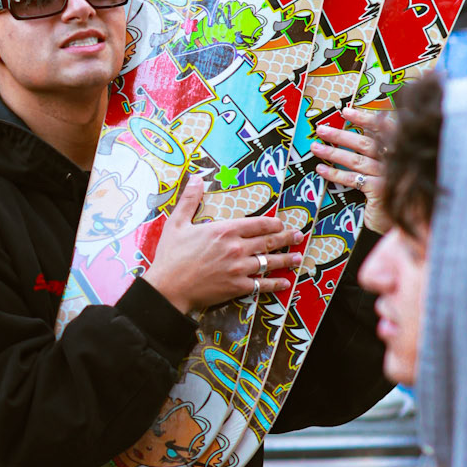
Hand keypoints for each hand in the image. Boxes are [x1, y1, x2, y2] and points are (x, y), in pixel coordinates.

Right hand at [144, 176, 302, 313]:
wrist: (168, 288)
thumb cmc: (170, 256)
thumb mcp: (176, 223)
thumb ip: (189, 200)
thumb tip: (197, 178)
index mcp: (224, 230)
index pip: (257, 224)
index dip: (272, 224)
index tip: (280, 224)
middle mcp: (236, 248)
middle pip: (268, 242)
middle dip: (286, 238)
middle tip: (298, 236)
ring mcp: (239, 268)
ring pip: (269, 262)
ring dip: (286, 259)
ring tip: (298, 257)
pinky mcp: (237, 286)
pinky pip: (261, 285)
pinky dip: (274, 284)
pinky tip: (284, 282)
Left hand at [312, 104, 390, 230]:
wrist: (402, 222)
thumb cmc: (391, 194)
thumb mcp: (387, 171)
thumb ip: (377, 153)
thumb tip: (354, 135)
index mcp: (399, 151)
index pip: (382, 129)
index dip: (364, 119)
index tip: (345, 112)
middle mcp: (395, 161)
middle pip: (365, 143)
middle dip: (340, 135)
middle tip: (320, 129)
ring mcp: (388, 175)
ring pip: (356, 160)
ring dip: (333, 152)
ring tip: (315, 147)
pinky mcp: (379, 190)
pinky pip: (353, 179)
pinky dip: (335, 174)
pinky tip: (321, 170)